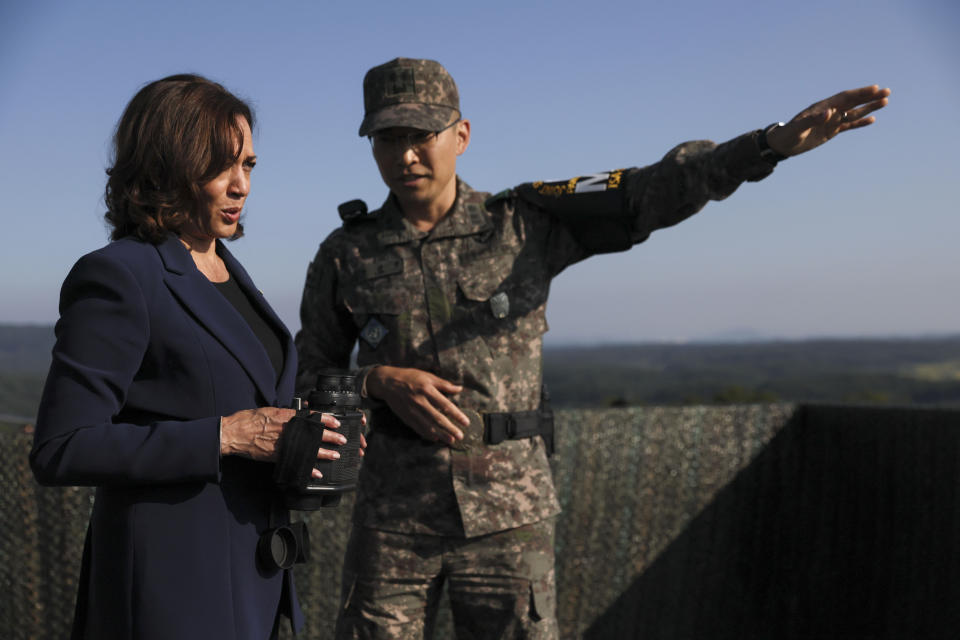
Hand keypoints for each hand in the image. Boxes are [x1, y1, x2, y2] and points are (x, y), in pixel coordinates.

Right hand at [220, 407, 343, 478]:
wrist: (234, 433)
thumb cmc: (251, 419)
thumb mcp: (271, 411)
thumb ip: (287, 413)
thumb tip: (302, 412)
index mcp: (285, 416)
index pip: (310, 417)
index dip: (326, 420)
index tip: (337, 423)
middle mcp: (286, 430)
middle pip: (313, 433)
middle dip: (330, 437)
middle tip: (342, 440)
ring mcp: (282, 444)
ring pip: (307, 449)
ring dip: (323, 453)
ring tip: (335, 455)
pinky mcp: (276, 456)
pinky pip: (295, 462)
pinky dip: (307, 469)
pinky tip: (316, 473)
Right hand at [365, 366, 468, 444]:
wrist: (387, 382)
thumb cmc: (410, 377)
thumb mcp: (427, 376)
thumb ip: (444, 384)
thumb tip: (459, 389)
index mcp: (427, 390)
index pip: (445, 405)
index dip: (456, 415)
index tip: (466, 422)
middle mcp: (420, 401)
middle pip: (438, 418)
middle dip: (450, 428)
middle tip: (460, 436)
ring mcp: (412, 411)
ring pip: (428, 426)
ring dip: (441, 434)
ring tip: (451, 441)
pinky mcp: (406, 417)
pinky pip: (418, 428)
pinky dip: (427, 434)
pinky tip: (435, 438)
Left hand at [766, 85, 890, 157]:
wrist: (782, 144)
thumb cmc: (787, 135)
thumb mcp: (798, 128)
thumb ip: (813, 120)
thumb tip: (829, 112)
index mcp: (822, 108)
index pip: (844, 98)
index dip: (859, 93)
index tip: (874, 89)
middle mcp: (829, 112)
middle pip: (853, 102)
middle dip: (869, 97)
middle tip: (887, 91)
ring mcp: (831, 121)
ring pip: (854, 113)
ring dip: (869, 107)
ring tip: (885, 102)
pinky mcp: (831, 131)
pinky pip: (848, 126)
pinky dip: (860, 123)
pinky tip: (872, 119)